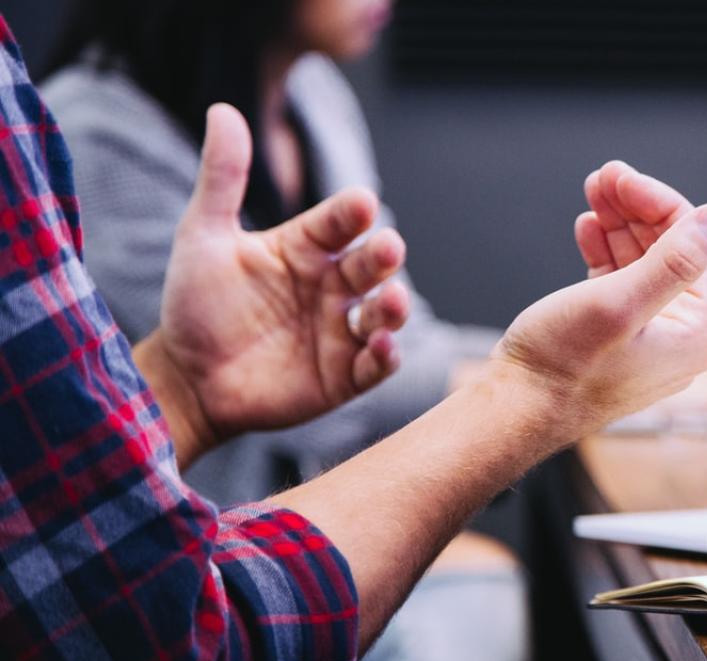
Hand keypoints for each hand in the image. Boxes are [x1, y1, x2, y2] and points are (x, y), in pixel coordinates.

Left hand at [134, 104, 409, 462]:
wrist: (185, 378)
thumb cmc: (196, 304)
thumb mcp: (203, 236)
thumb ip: (222, 177)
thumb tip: (223, 109)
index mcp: (306, 248)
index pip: (339, 222)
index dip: (351, 213)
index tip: (360, 203)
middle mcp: (331, 285)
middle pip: (370, 265)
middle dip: (383, 256)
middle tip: (387, 248)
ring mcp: (341, 331)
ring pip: (383, 313)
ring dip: (394, 307)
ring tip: (392, 301)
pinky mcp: (344, 376)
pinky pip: (375, 364)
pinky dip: (385, 356)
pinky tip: (380, 347)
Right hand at [489, 161, 706, 437]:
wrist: (514, 411)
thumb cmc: (562, 367)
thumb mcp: (619, 303)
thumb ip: (674, 261)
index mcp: (697, 332)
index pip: (698, 246)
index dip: (661, 204)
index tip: (622, 177)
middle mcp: (681, 337)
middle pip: (672, 250)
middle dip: (638, 209)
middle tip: (604, 176)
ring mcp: (649, 337)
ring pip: (644, 262)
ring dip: (620, 223)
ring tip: (593, 192)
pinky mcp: (617, 336)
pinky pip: (622, 282)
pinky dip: (606, 251)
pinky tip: (588, 228)